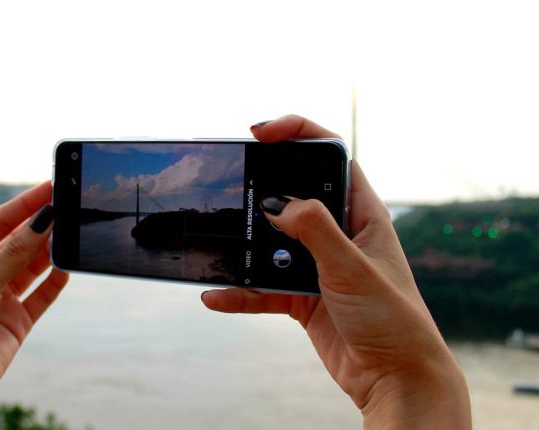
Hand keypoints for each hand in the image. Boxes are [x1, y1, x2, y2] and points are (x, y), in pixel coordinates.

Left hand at [0, 181, 67, 429]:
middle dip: (41, 226)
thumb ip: (14, 254)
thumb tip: (42, 220)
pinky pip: (41, 296)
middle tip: (68, 206)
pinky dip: (55, 282)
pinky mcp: (16, 322)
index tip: (50, 186)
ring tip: (72, 233)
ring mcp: (0, 299)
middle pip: (18, 242)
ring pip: (32, 267)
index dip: (24, 204)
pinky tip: (68, 266)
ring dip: (50, 251)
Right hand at [201, 115, 470, 428]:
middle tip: (232, 186)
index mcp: (362, 215)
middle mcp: (339, 234)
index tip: (262, 133)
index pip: (331, 157)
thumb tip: (276, 202)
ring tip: (219, 244)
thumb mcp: (352, 268)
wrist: (395, 380)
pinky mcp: (303, 296)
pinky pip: (263, 287)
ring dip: (247, 246)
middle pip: (293, 195)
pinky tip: (216, 296)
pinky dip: (240, 292)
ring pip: (272, 243)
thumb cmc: (393, 320)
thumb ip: (314, 230)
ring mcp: (318, 265)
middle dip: (261, 188)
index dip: (299, 134)